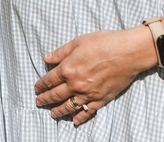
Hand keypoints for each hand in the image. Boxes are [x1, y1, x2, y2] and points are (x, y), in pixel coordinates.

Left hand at [33, 27, 153, 125]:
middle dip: (45, 99)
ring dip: (58, 111)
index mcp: (68, 68)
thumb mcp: (78, 42)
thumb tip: (46, 58)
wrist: (128, 53)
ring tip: (52, 113)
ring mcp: (88, 94)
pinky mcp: (101, 99)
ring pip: (69, 107)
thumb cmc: (104, 43)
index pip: (49, 80)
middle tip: (38, 102)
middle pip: (56, 95)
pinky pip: (87, 112)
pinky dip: (80, 118)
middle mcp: (75, 84)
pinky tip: (74, 121)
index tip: (36, 88)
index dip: (41, 85)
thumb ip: (61, 52)